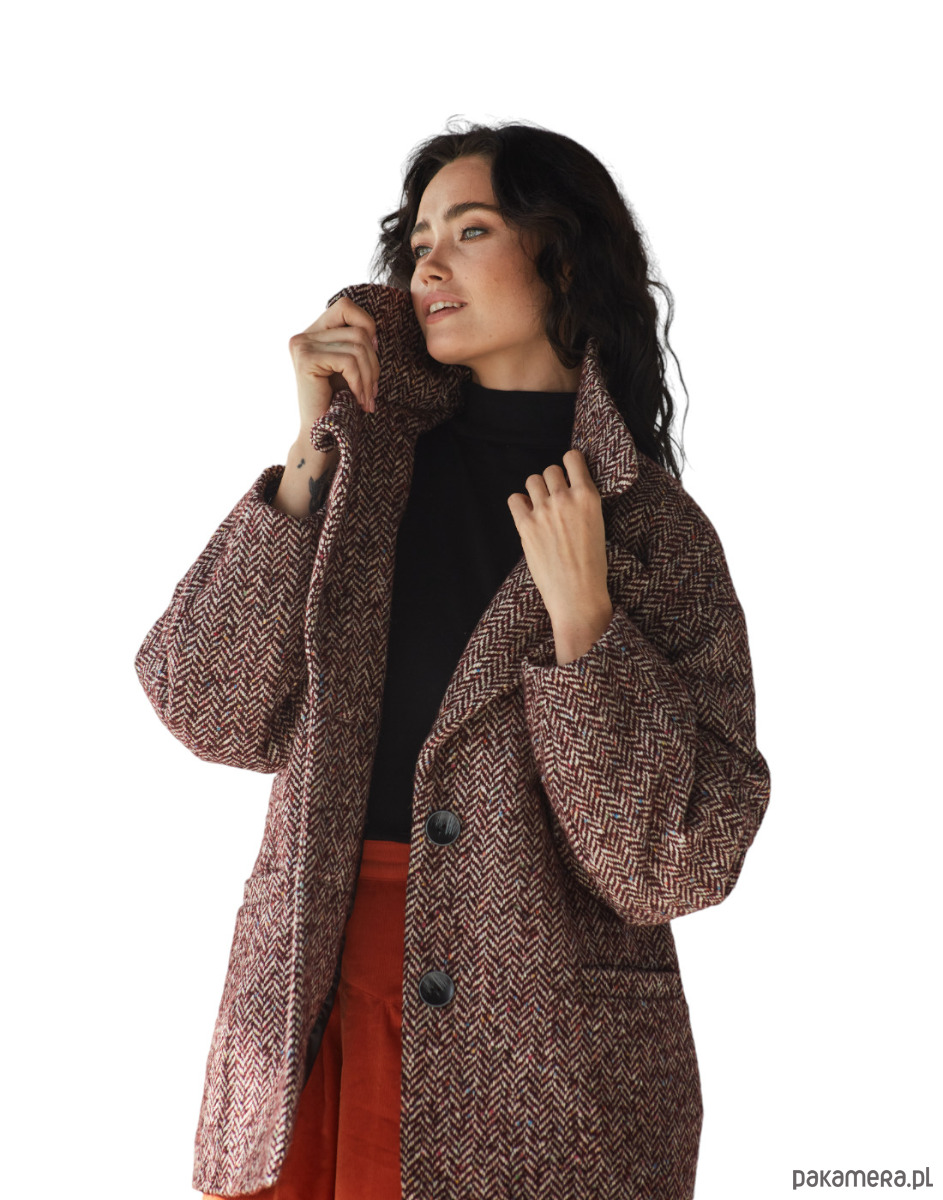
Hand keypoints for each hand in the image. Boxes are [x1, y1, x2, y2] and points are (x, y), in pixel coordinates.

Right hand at [287, 296, 379, 426]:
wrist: (321, 434)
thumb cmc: (338, 402)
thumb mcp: (350, 367)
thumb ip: (356, 343)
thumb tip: (373, 332)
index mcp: (313, 333)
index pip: (345, 307)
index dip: (366, 325)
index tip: (372, 355)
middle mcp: (303, 335)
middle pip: (357, 330)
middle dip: (374, 361)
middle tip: (373, 390)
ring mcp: (302, 345)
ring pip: (357, 347)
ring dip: (370, 377)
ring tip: (367, 399)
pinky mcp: (306, 359)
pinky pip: (348, 362)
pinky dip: (360, 383)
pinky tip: (358, 401)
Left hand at [507, 448, 610, 627]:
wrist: (578, 596)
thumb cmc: (592, 566)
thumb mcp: (597, 525)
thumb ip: (582, 503)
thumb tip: (567, 489)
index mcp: (588, 496)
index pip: (573, 458)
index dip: (569, 464)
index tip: (568, 473)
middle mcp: (565, 498)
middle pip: (550, 470)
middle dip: (552, 481)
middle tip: (555, 499)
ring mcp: (544, 511)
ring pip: (532, 480)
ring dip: (536, 490)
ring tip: (542, 508)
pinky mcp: (526, 526)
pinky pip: (514, 499)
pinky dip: (519, 504)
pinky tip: (528, 516)